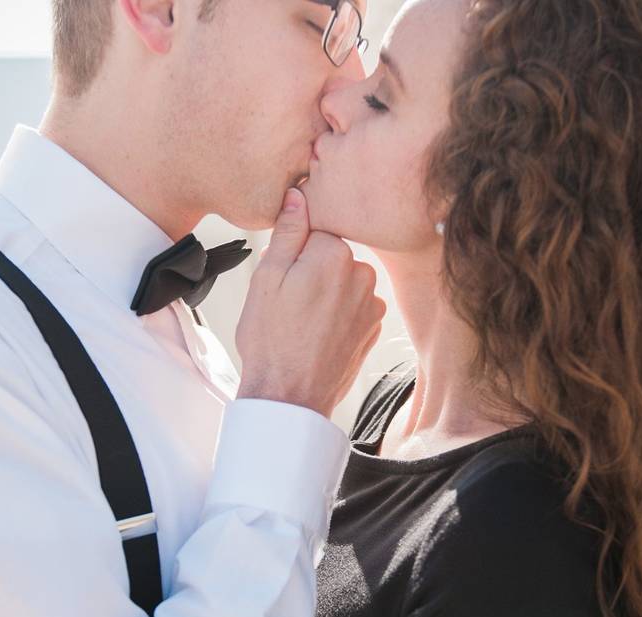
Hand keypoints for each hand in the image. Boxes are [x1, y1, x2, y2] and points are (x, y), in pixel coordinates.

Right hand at [236, 188, 385, 417]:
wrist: (290, 395)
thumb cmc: (271, 338)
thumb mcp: (266, 278)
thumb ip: (288, 232)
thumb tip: (299, 195)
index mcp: (334, 254)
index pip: (316, 232)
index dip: (295, 252)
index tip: (283, 275)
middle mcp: (362, 274)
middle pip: (333, 256)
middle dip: (312, 271)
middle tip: (289, 303)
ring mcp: (373, 303)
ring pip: (344, 282)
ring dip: (327, 294)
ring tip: (303, 322)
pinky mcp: (375, 327)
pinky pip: (354, 307)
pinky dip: (339, 315)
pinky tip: (318, 334)